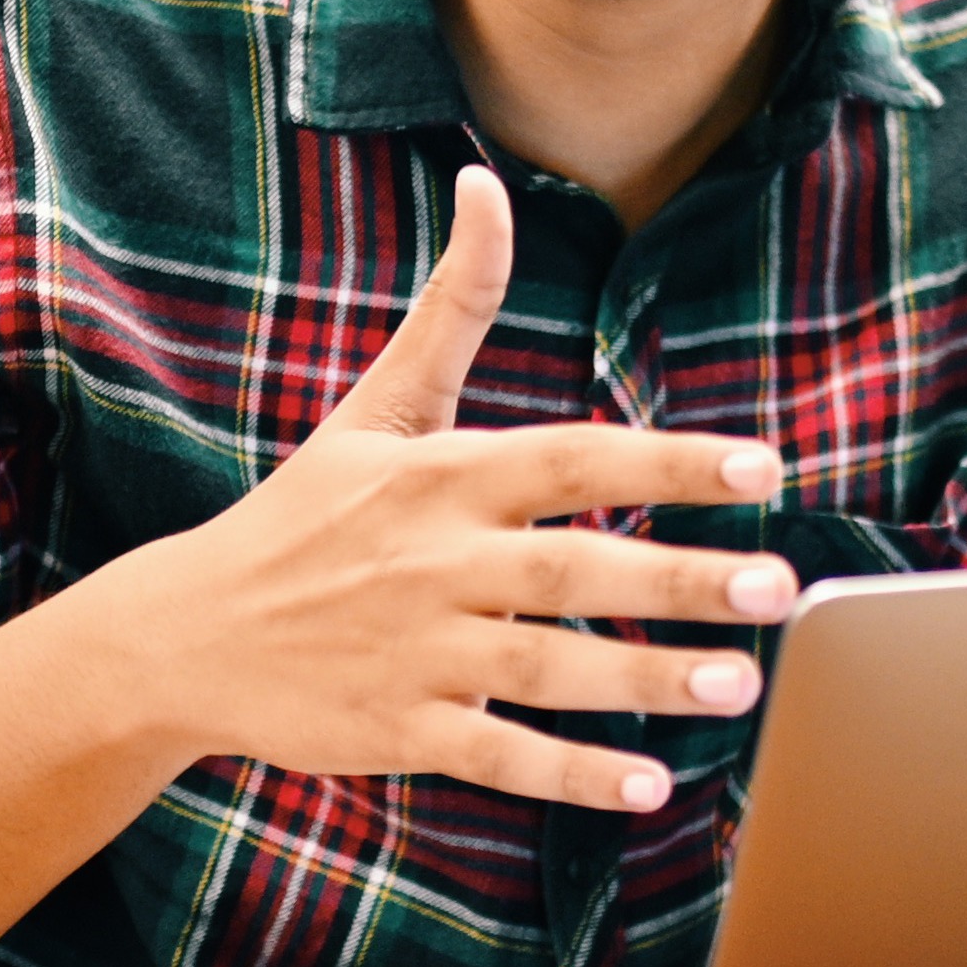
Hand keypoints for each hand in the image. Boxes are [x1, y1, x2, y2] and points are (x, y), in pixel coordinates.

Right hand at [38, 162, 796, 812]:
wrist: (186, 634)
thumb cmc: (306, 515)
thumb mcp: (377, 404)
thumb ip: (451, 303)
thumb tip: (486, 181)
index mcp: (445, 476)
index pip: (574, 460)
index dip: (669, 463)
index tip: (765, 467)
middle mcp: (436, 561)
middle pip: (573, 569)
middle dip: (680, 580)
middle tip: (780, 589)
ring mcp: (417, 651)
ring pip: (548, 668)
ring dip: (647, 678)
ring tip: (743, 684)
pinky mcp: (400, 731)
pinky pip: (498, 755)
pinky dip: (569, 775)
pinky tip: (647, 785)